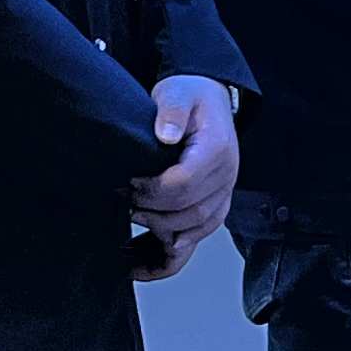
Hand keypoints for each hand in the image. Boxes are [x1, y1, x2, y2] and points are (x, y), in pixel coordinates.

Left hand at [127, 75, 240, 279]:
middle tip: (125, 200)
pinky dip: (175, 253)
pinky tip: (149, 258)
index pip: (185, 184)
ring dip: (162, 231)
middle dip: (152, 212)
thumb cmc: (190, 98)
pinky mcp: (215, 205)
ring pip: (196, 229)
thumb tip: (165, 134)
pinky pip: (200, 236)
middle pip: (190, 211)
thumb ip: (171, 111)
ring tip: (134, 218)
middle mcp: (226, 176)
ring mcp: (223, 193)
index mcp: (217, 150)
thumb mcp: (177, 92)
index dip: (152, 189)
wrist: (206, 100)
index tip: (128, 182)